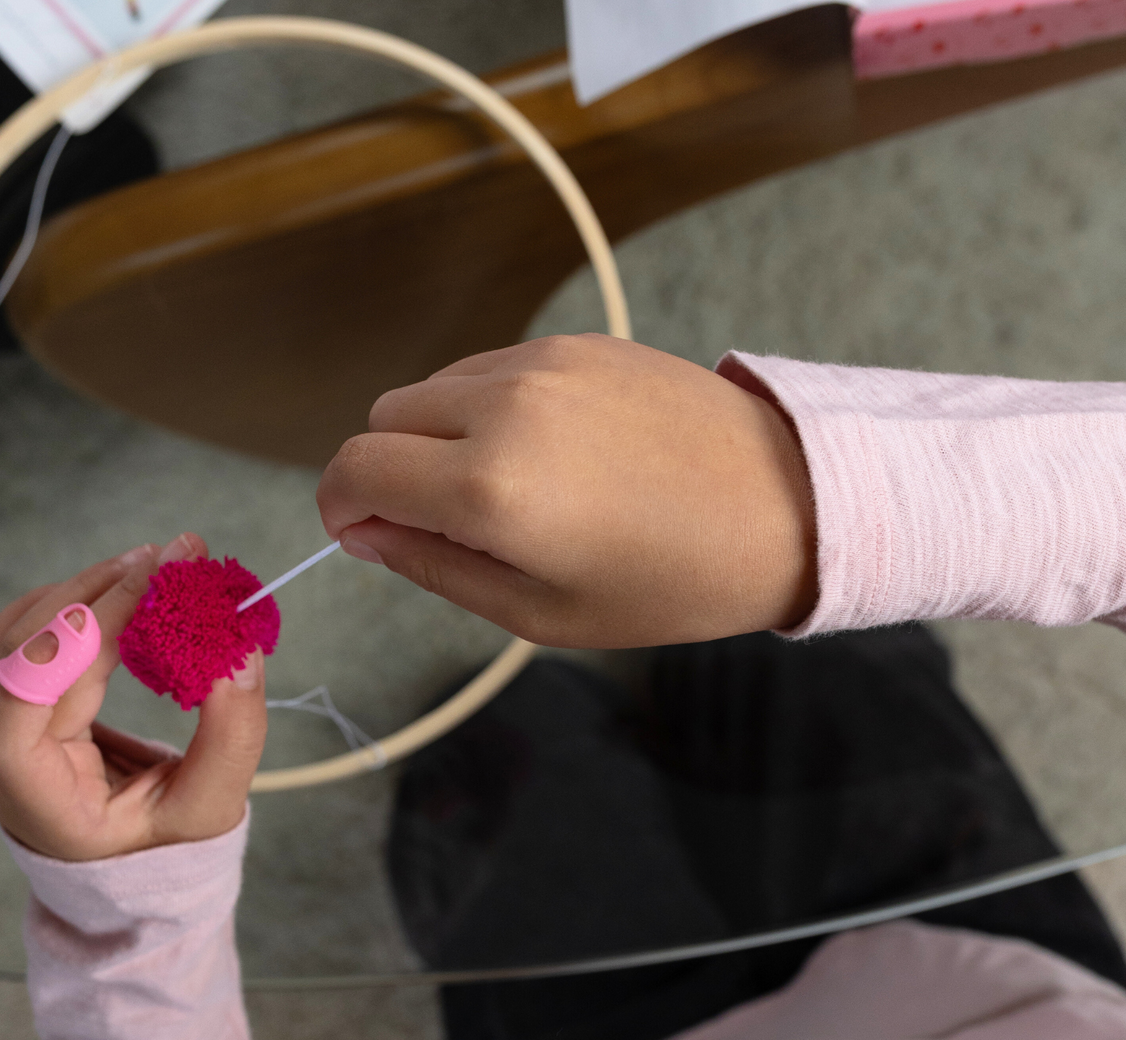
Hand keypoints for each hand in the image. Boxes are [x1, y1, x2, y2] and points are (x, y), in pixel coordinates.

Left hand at [0, 533, 266, 861]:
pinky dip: (74, 601)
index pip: (11, 728)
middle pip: (16, 663)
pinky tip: (123, 587)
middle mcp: (6, 764)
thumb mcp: (210, 808)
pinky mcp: (20, 697)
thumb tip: (240, 649)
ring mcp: (5, 725)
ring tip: (150, 565)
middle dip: (91, 601)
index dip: (54, 660)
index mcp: (40, 807)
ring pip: (15, 636)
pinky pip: (28, 634)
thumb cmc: (167, 845)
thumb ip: (230, 737)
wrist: (133, 857)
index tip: (123, 606)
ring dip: (81, 590)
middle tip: (166, 561)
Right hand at [317, 334, 816, 647]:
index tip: (363, 534)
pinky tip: (549, 452)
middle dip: (388, 472)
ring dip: (436, 436)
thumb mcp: (539, 612)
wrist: (785, 506)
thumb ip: (433, 567)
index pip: (354, 469)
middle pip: (383, 417)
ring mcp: (542, 363)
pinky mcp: (578, 342)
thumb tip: (362, 532)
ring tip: (507, 489)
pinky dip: (486, 408)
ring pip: (432, 386)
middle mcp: (502, 407)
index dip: (340, 507)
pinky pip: (490, 367)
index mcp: (489, 488)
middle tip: (446, 524)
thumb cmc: (669, 582)